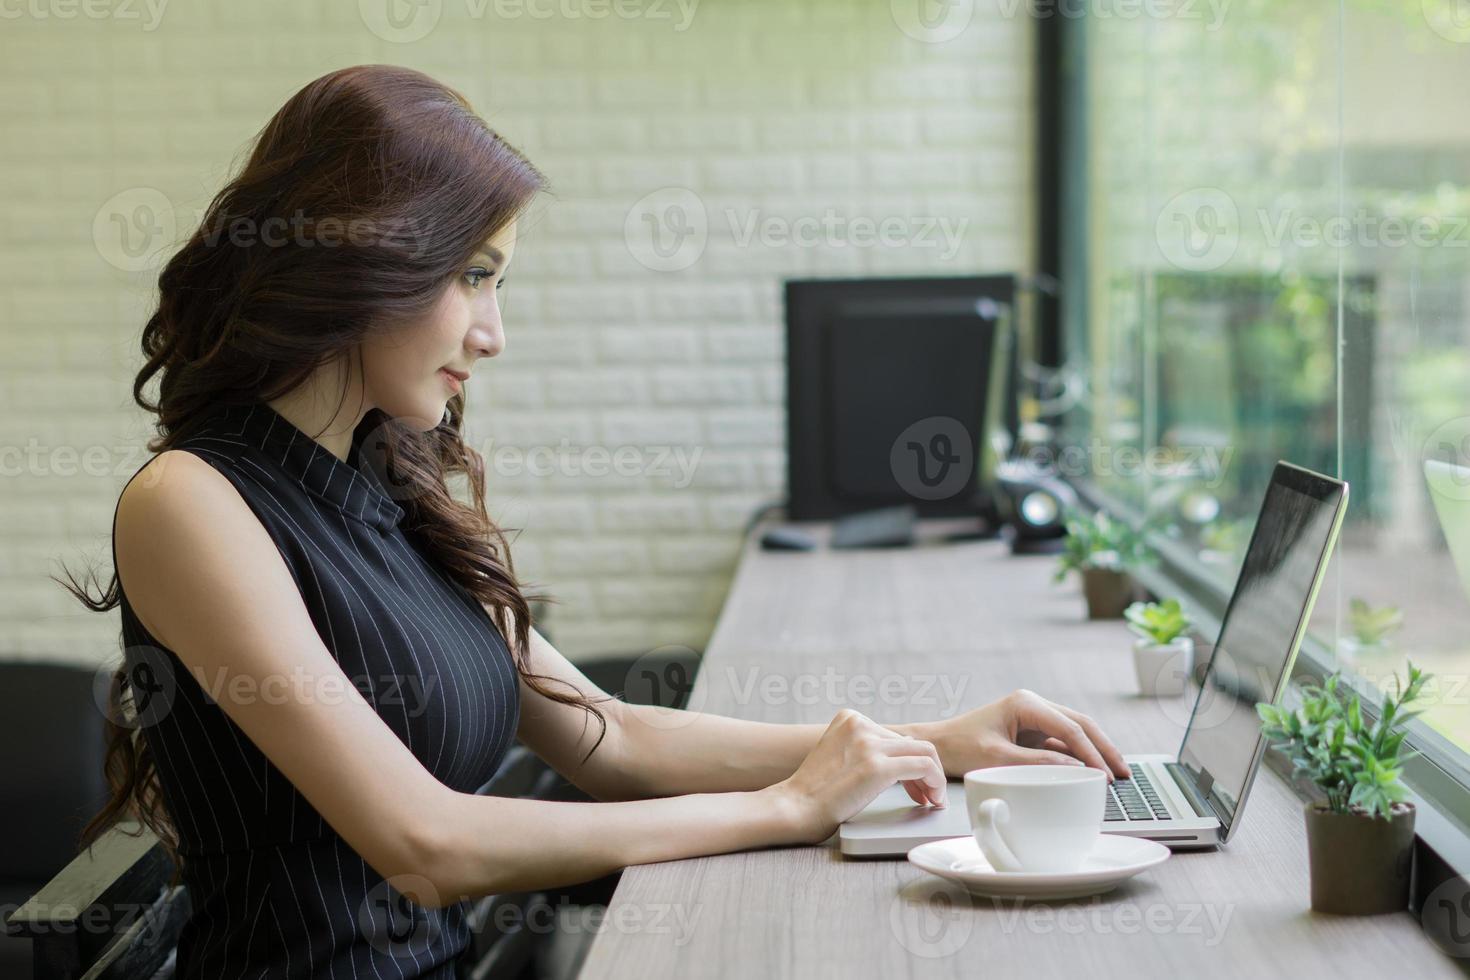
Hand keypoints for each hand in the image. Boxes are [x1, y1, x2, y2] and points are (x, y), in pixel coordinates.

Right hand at [767, 708, 946, 844]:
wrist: (794, 809)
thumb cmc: (814, 793)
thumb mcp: (838, 756)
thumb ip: (863, 750)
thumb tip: (900, 759)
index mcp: (850, 718)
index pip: (896, 736)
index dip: (908, 761)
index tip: (912, 785)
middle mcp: (861, 724)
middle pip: (912, 743)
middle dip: (924, 772)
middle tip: (926, 796)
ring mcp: (869, 744)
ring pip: (925, 752)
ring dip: (934, 778)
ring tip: (933, 800)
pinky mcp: (877, 766)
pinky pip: (924, 766)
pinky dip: (936, 783)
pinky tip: (933, 800)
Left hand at [918, 689, 1129, 781]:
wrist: (938, 746)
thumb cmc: (961, 748)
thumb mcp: (997, 758)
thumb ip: (1037, 764)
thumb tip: (1077, 771)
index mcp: (1026, 704)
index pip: (1070, 728)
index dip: (1091, 753)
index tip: (1105, 776)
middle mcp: (1034, 706)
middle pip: (1081, 725)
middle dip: (1104, 749)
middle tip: (1124, 773)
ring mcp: (1035, 719)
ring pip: (1076, 733)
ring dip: (1095, 753)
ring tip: (1116, 774)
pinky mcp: (1032, 734)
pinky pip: (1063, 744)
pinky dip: (1079, 758)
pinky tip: (1092, 773)